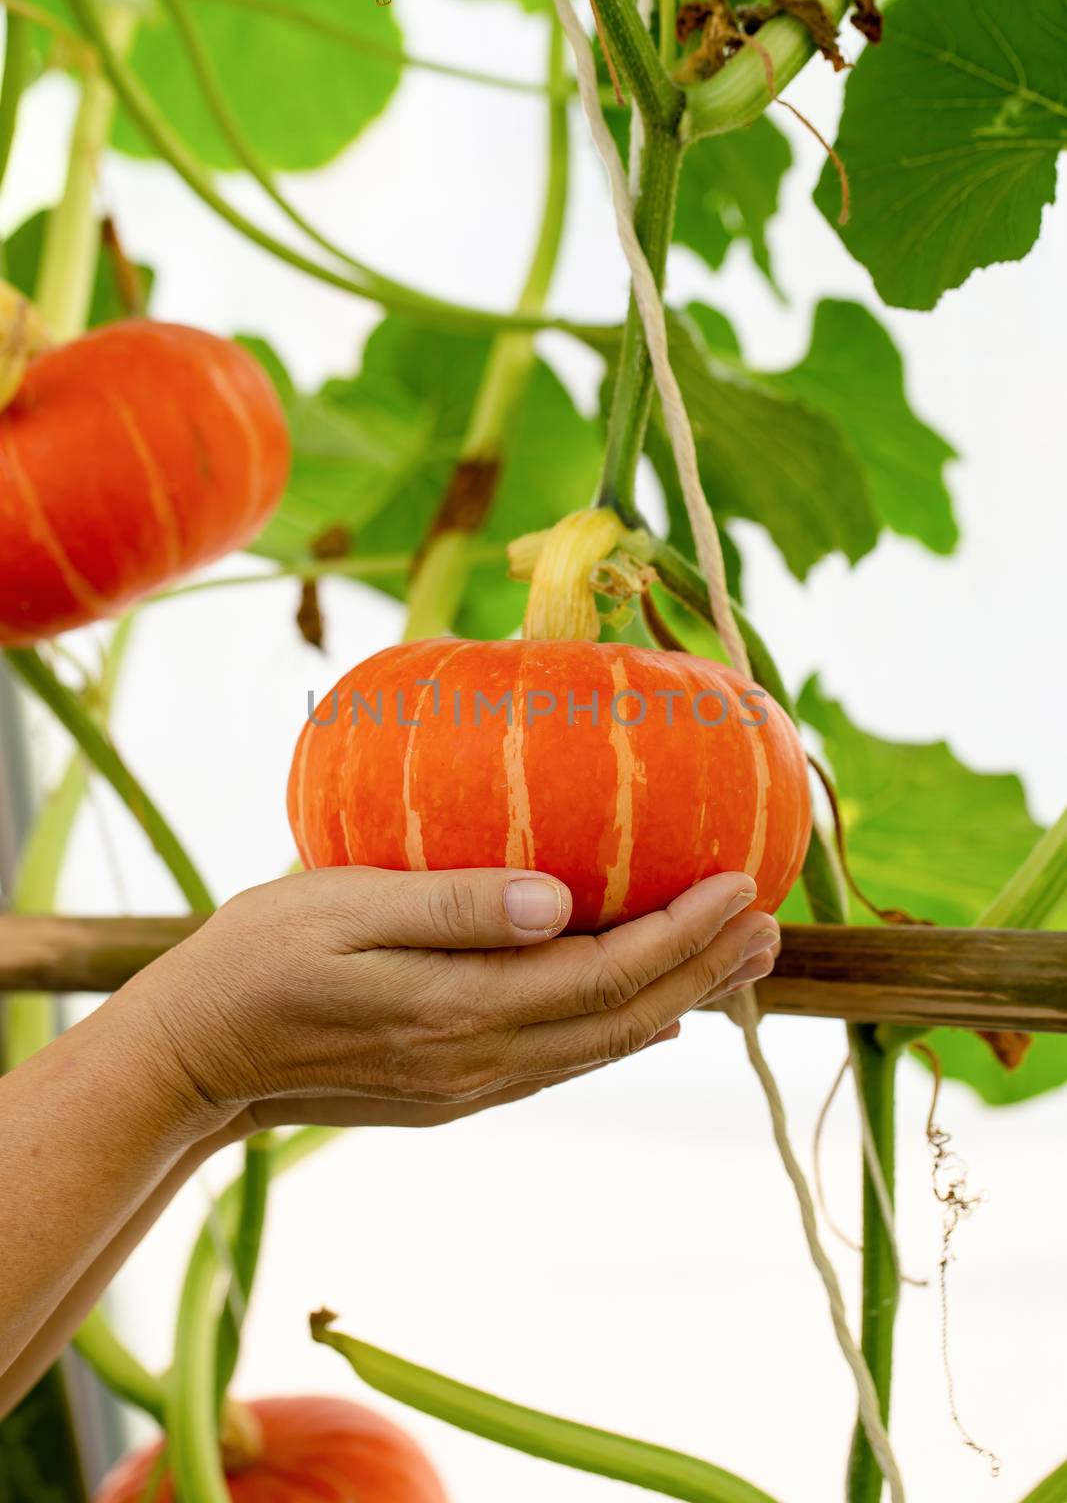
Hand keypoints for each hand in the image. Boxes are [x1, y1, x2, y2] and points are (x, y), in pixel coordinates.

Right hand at [124, 866, 780, 1138]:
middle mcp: (479, 1060)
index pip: (601, 975)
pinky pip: (562, 1061)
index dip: (680, 933)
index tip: (741, 884)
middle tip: (771, 925)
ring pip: (600, 1046)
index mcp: (458, 1010)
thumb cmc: (254, 958)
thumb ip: (449, 906)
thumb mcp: (337, 909)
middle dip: (704, 969)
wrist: (195, 1059)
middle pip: (621, 1019)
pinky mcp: (451, 1091)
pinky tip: (656, 1016)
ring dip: (678, 1001)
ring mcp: (468, 1085)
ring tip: (741, 962)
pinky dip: (621, 1034)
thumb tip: (555, 900)